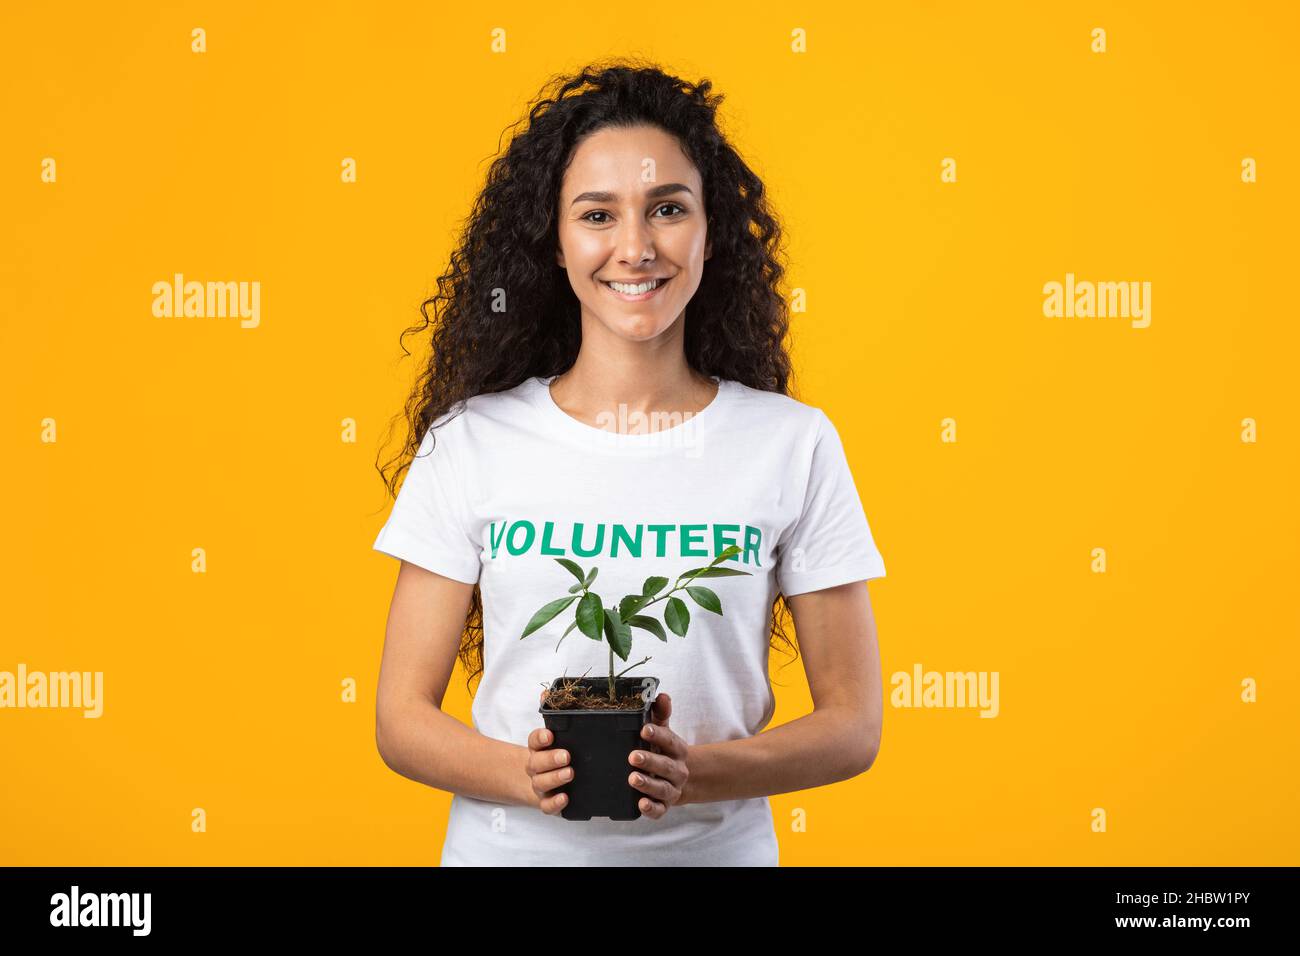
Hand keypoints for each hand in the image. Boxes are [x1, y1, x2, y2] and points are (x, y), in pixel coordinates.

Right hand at [527, 689, 572, 814]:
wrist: (535, 782)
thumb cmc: (550, 754)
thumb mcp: (552, 736)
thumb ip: (552, 714)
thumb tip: (546, 694)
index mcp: (537, 748)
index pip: (534, 741)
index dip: (540, 737)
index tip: (550, 735)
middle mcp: (535, 767)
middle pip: (536, 763)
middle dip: (550, 759)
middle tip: (566, 756)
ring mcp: (540, 785)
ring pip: (541, 784)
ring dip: (555, 778)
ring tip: (570, 773)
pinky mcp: (546, 802)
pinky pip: (546, 806)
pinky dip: (554, 803)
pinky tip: (565, 798)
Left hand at [628, 692, 689, 818]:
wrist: (677, 779)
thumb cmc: (663, 751)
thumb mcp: (663, 731)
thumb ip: (661, 714)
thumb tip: (662, 695)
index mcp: (677, 749)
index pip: (670, 741)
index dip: (658, 735)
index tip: (644, 730)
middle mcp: (678, 770)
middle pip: (666, 766)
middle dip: (650, 761)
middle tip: (632, 756)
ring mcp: (671, 789)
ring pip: (662, 788)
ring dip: (647, 784)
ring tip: (632, 779)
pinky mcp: (664, 806)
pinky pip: (659, 810)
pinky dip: (651, 808)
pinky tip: (641, 804)